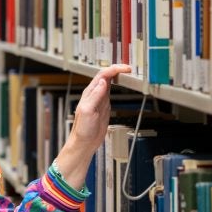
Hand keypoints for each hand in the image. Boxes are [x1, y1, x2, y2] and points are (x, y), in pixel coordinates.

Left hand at [52, 64, 131, 189]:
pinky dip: (117, 85)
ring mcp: (99, 99)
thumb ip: (95, 96)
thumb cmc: (83, 129)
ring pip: (108, 82)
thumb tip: (103, 81)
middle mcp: (94, 94)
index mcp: (89, 93)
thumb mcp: (88, 111)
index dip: (114, 69)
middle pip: (105, 75)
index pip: (102, 75)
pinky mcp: (104, 105)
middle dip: (117, 69)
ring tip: (127, 71)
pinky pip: (111, 91)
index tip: (125, 69)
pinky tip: (121, 83)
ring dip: (117, 75)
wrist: (85, 143)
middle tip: (129, 68)